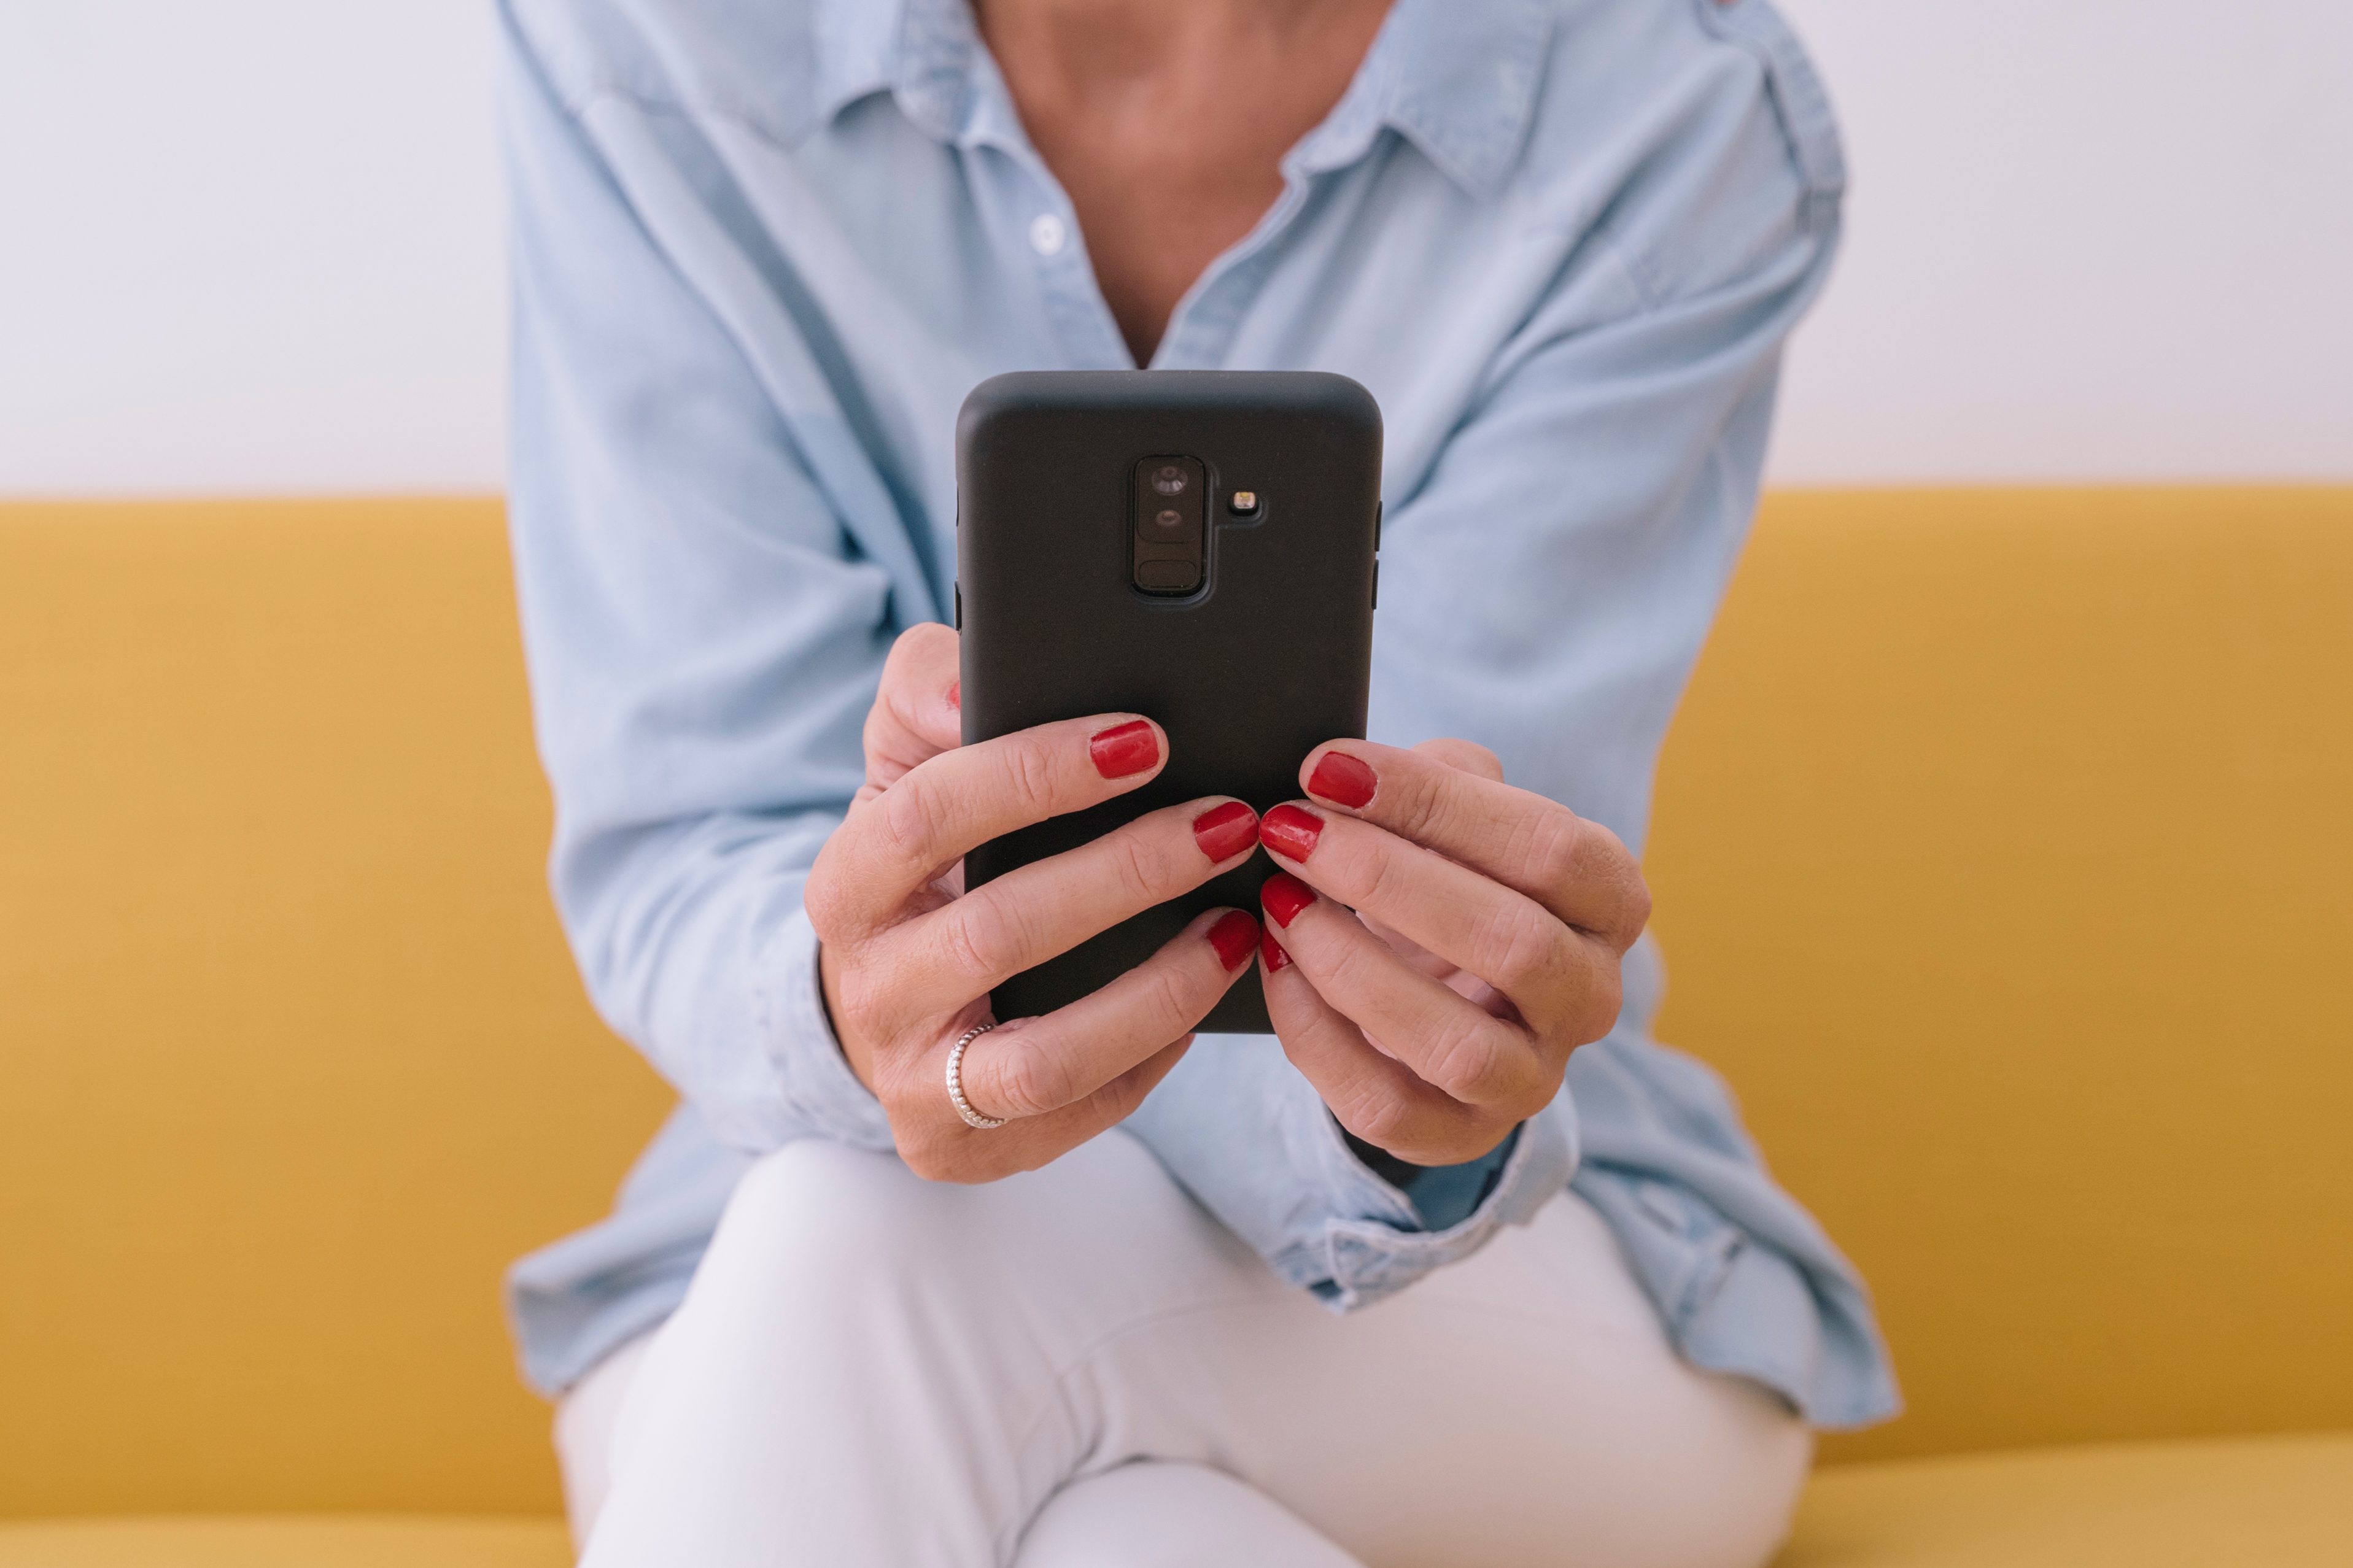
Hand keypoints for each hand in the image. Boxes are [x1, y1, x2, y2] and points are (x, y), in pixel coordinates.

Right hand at [806, 625, 1261, 1181]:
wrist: (881, 1005)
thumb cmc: (920, 861)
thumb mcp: (904, 761)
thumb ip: (927, 687)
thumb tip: (969, 684)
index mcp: (846, 883)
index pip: (927, 815)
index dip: (1035, 775)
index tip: (1143, 738)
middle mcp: (867, 991)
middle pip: (1000, 932)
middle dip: (1128, 873)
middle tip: (1228, 823)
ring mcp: (914, 1084)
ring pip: (1046, 1054)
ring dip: (1159, 988)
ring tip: (1239, 924)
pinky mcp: (965, 1151)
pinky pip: (1079, 1111)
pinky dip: (1154, 1053)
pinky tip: (1206, 989)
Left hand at [1253, 740, 1649, 1165]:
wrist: (1432, 986)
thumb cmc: (1447, 878)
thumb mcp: (1457, 815)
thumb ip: (1431, 779)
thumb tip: (1346, 772)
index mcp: (1609, 901)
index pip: (1551, 849)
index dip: (1438, 803)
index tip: (1328, 768)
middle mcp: (1589, 997)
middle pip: (1514, 944)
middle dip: (1386, 880)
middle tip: (1291, 832)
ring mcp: (1530, 1079)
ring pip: (1455, 1044)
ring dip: (1351, 966)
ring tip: (1280, 900)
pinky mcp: (1457, 1135)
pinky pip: (1383, 1104)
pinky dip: (1315, 1034)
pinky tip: (1274, 963)